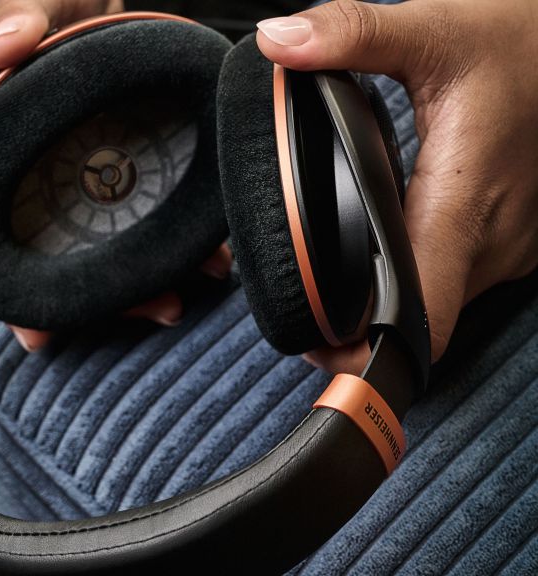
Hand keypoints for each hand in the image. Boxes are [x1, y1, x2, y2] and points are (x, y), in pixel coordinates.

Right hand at [0, 0, 231, 350]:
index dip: (18, 291)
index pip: (9, 235)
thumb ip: (19, 16)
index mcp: (16, 156)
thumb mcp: (35, 0)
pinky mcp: (145, 169)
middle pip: (76, 257)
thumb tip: (3, 50)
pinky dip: (186, 240)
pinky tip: (213, 254)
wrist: (111, 1)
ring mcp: (105, 178)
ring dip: (155, 276)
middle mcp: (59, 178)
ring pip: (124, 246)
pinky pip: (163, 215)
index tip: (39, 335)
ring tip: (189, 293)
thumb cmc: (59, 2)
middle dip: (110, 296)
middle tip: (156, 309)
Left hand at [256, 0, 537, 373]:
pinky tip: (391, 244)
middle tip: (307, 298)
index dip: (364, 348)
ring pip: (436, 298)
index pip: (419, 317)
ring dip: (388, 298)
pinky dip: (418, 271)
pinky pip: (454, 276)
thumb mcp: (436, 29)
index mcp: (463, 204)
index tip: (317, 346)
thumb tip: (280, 42)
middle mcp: (491, 243)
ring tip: (337, 274)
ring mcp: (508, 248)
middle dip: (358, 322)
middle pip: (416, 316)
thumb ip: (352, 35)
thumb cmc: (527, 42)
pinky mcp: (512, 242)